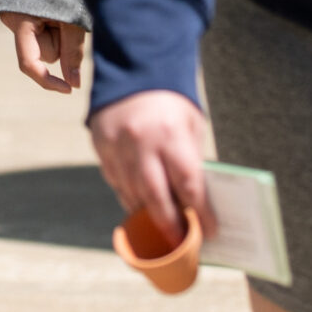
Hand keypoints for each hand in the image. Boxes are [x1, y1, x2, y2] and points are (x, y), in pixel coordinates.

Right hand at [0, 12, 87, 93]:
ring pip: (46, 48)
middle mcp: (13, 23)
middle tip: (67, 20)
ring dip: (60, 37)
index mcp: (20, 21)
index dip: (48, 80)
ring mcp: (16, 21)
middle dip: (61, 44)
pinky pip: (44, 39)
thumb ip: (73, 53)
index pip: (29, 63)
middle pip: (45, 55)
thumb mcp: (73, 21)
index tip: (69, 89)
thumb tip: (74, 85)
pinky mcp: (24, 20)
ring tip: (61, 13)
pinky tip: (56, 16)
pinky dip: (55, 32)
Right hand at [89, 89, 209, 244]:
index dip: (201, 214)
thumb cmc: (172, 103)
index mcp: (171, 135)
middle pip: (156, 198)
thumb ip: (191, 161)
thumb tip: (196, 203)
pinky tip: (139, 204)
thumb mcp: (191, 126)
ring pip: (131, 193)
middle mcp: (141, 142)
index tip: (211, 232)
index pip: (189, 186)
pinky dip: (128, 195)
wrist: (134, 67)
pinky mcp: (100, 144)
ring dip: (147, 214)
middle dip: (170, 225)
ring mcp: (116, 144)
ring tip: (161, 228)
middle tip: (180, 243)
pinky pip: (114, 180)